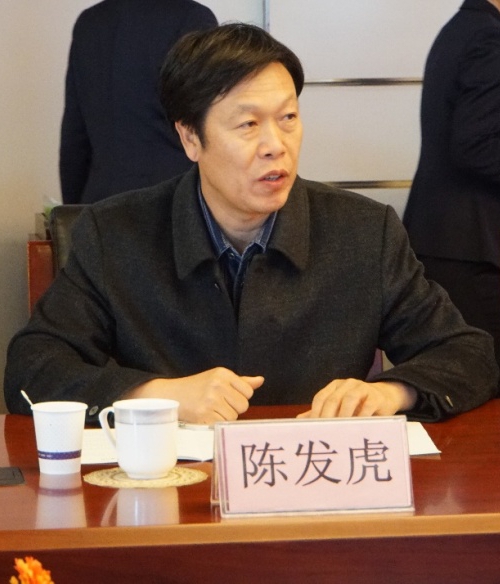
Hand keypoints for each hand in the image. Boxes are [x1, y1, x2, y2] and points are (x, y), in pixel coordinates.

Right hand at [128, 367, 263, 423]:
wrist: (170, 395)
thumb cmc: (197, 387)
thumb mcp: (218, 378)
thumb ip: (241, 381)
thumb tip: (261, 380)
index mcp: (223, 373)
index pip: (248, 391)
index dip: (239, 397)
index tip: (226, 396)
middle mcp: (218, 384)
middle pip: (243, 405)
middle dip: (233, 408)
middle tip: (217, 404)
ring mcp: (211, 400)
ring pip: (233, 417)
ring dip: (224, 417)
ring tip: (210, 410)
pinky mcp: (204, 414)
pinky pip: (222, 425)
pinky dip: (216, 424)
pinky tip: (206, 417)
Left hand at [297, 378, 416, 418]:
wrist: (386, 397)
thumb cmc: (359, 405)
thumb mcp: (340, 408)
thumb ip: (322, 413)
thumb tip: (300, 421)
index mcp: (335, 387)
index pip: (320, 397)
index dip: (314, 412)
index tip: (311, 428)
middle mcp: (346, 384)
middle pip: (332, 399)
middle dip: (326, 416)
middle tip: (324, 432)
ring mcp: (362, 388)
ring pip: (349, 399)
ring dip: (343, 415)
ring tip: (339, 429)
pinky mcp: (376, 396)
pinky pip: (367, 405)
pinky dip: (361, 416)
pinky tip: (357, 427)